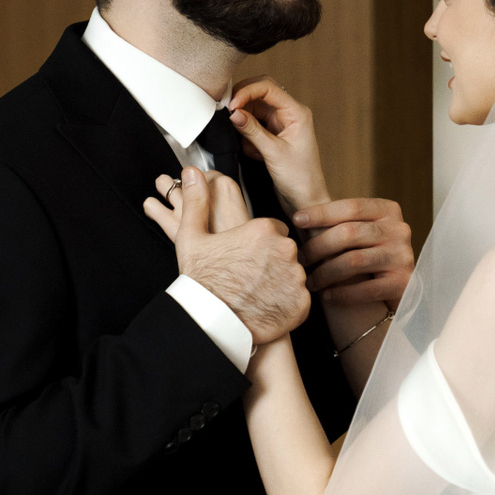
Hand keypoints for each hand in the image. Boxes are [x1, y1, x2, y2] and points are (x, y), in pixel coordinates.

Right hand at [143, 168, 309, 343]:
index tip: (246, 257)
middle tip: (249, 277)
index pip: (273, 230)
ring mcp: (296, 278)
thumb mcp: (191, 236)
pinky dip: (286, 303)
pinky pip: (299, 299)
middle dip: (271, 262)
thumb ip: (197, 201)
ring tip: (256, 293)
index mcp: (264, 229)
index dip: (259, 244)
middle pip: (284, 251)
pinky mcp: (302, 303)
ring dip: (279, 282)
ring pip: (293, 274)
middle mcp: (285, 250)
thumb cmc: (201, 280)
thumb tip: (193, 172)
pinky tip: (265, 307)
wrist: (211, 323)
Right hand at [227, 77, 329, 214]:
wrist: (306, 201)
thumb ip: (252, 131)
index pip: (268, 87)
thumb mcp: (273, 153)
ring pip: (254, 108)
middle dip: (243, 101)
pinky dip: (247, 135)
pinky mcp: (272, 135)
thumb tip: (234, 113)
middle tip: (229, 113)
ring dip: (245, 122)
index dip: (247, 92)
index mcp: (297, 112)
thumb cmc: (300, 179)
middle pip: (260, 92)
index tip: (231, 105)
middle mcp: (289, 114)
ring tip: (248, 143)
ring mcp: (280, 124)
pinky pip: (253, 124)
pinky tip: (254, 152)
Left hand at [291, 197, 413, 307]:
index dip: (322, 212)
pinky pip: (366, 289)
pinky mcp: (403, 283)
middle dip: (318, 246)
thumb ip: (341, 222)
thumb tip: (299, 217)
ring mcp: (402, 256)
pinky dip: (343, 293)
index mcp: (388, 211)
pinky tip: (327, 296)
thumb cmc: (370, 253)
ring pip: (354, 261)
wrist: (401, 286)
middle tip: (300, 259)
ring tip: (310, 281)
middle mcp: (399, 230)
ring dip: (325, 273)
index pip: (351, 206)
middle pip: (349, 233)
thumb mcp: (362, 231)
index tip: (296, 220)